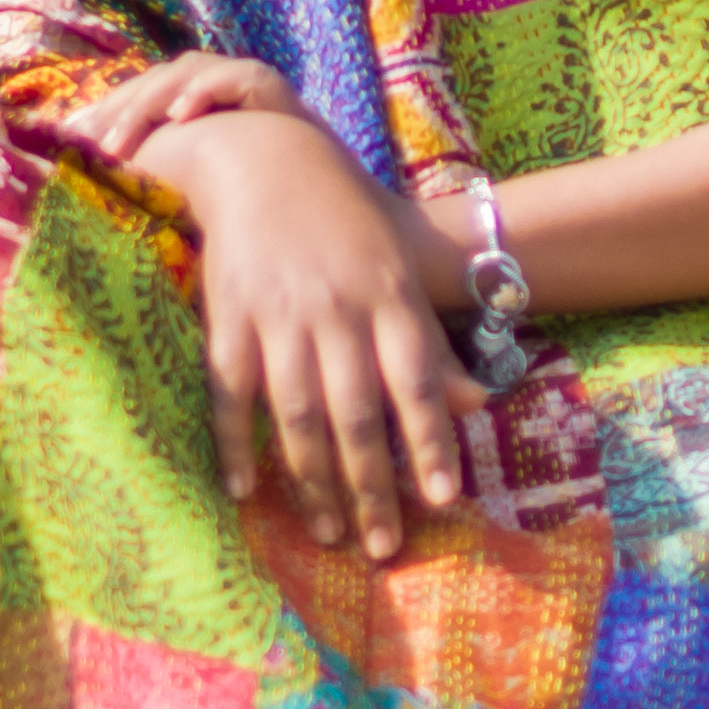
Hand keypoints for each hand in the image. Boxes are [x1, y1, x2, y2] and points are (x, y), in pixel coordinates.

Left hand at [53, 48, 299, 172]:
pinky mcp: (268, 84)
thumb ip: (156, 180)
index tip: (68, 134)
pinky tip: (180, 115)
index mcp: (188, 105)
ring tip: (118, 141)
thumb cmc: (250, 192)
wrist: (314, 190)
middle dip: (116, 108)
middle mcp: (209, 86)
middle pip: (153, 82)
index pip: (136, 96)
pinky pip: (235, 77)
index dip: (103, 111)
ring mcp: (238, 80)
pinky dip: (204, 91)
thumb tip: (101, 198)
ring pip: (183, 75)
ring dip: (147, 104)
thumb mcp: (190, 186)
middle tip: (83, 140)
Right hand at [119, 103, 487, 559]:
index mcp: (388, 297)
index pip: (417, 381)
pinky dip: (238, 444)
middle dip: (372, 485)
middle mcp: (336, 311)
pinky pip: (231, 392)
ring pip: (297, 413)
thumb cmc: (345, 225)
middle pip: (357, 412)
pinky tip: (247, 492)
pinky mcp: (227, 317)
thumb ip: (431, 344)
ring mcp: (278, 315)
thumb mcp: (400, 273)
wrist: (264, 161)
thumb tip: (480, 404)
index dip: (432, 441)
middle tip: (382, 547)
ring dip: (313, 481)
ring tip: (328, 534)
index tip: (445, 499)